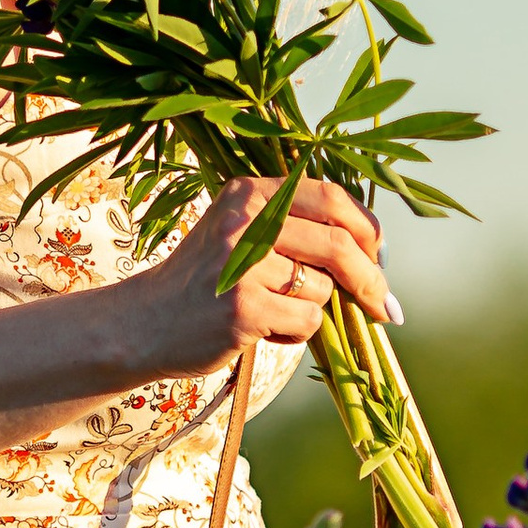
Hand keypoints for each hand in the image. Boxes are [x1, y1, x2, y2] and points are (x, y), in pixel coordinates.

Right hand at [124, 174, 395, 382]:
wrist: (144, 322)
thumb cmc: (203, 281)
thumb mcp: (239, 233)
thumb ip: (294, 228)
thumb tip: (374, 252)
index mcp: (249, 193)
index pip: (332, 198)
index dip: (367, 229)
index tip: (379, 255)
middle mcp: (245, 221)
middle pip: (339, 246)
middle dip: (370, 280)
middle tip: (383, 305)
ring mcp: (243, 265)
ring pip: (323, 291)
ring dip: (311, 310)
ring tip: (269, 311)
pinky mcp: (244, 309)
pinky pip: (306, 323)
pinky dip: (295, 334)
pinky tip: (261, 330)